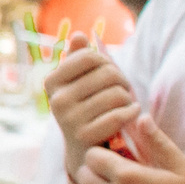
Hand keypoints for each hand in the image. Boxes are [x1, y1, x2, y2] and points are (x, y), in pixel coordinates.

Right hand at [46, 31, 137, 157]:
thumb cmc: (86, 108)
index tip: (109, 74)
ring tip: (125, 103)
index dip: (106, 62)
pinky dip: (132, 112)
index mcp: (52, 81)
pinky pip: (120, 115)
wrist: (84, 148)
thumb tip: (79, 35)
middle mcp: (57, 99)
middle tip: (122, 90)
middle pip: (108, 73)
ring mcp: (69, 119)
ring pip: (118, 94)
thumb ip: (78, 58)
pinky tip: (131, 113)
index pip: (89, 56)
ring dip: (128, 98)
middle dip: (122, 80)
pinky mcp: (86, 136)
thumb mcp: (78, 83)